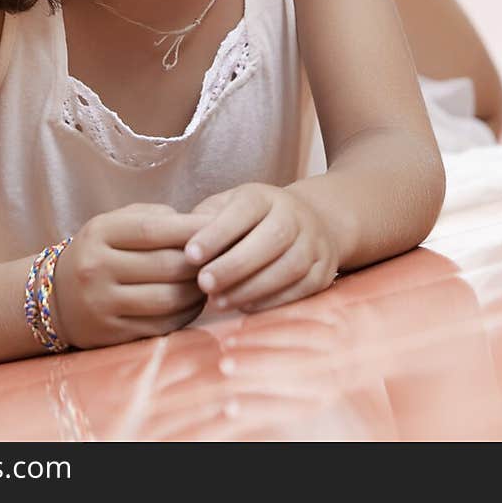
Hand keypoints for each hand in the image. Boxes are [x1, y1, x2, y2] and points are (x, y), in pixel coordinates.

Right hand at [50, 203, 207, 348]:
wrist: (55, 298)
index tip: (218, 226)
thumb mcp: (113, 223)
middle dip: (201, 263)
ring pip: (167, 299)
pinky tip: (195, 303)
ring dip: (198, 291)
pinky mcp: (112, 334)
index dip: (191, 228)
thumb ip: (153, 216)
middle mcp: (97, 268)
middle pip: (165, 266)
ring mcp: (103, 304)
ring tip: (212, 281)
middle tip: (224, 258)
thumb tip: (197, 224)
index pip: (154, 229)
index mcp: (100, 233)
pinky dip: (186, 314)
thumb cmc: (99, 252)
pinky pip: (161, 326)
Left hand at [183, 183, 338, 313]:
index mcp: (266, 196)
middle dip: (235, 265)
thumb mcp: (227, 208)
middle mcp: (295, 214)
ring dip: (252, 288)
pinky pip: (302, 288)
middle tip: (203, 284)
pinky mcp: (323, 270)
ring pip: (289, 265)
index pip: (244, 208)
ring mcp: (314, 242)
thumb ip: (205, 220)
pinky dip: (273, 301)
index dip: (217, 232)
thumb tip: (178, 241)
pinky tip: (246, 307)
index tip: (190, 254)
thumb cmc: (252, 220)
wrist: (309, 222)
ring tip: (218, 302)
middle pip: (272, 237)